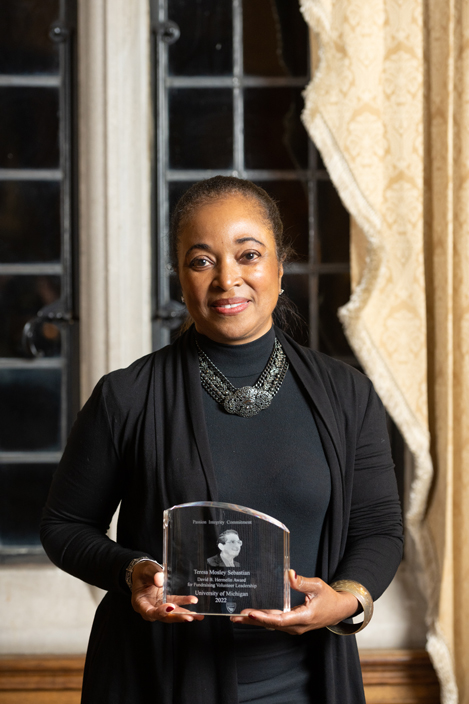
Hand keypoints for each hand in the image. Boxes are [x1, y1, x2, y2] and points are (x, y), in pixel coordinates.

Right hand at [130, 560, 204, 623]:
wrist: (143, 572)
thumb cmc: (142, 572)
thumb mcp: (146, 571)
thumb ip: (152, 575)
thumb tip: (160, 580)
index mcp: (140, 603)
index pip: (149, 612)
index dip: (160, 612)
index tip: (170, 606)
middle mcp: (149, 608)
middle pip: (163, 616)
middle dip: (177, 617)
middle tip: (189, 617)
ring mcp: (158, 605)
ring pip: (171, 613)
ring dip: (184, 614)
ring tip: (197, 616)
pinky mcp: (166, 601)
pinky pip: (176, 603)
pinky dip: (184, 603)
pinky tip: (193, 601)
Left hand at [230, 570, 357, 634]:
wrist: (338, 610)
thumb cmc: (328, 598)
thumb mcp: (318, 586)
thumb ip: (302, 581)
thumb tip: (288, 574)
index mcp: (304, 617)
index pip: (280, 620)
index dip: (264, 617)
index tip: (251, 613)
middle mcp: (297, 626)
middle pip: (272, 624)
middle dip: (253, 620)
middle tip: (235, 617)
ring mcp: (294, 627)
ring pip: (272, 625)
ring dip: (255, 621)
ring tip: (238, 617)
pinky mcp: (292, 625)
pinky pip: (275, 623)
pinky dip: (263, 619)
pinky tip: (252, 616)